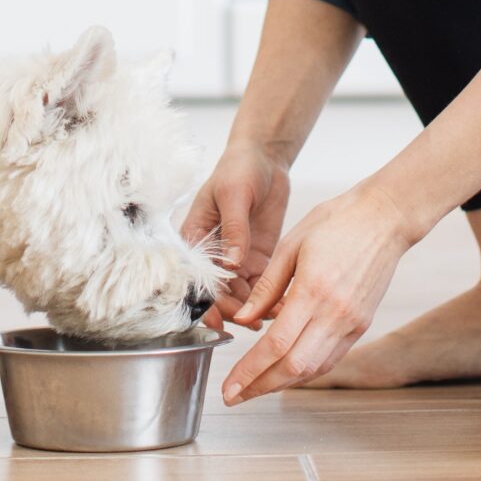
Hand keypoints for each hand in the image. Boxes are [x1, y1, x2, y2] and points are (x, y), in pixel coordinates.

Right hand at [180, 144, 290, 328]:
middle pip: (218, 294)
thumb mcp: (234, 194)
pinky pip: (261, 286)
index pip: (196, 278)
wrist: (264, 159)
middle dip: (234, 311)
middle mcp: (213, 255)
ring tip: (274, 318)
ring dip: (253, 309)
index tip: (217, 321)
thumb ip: (234, 228)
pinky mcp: (257, 260)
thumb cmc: (238, 169)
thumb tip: (232, 262)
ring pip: (240, 296)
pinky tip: (284, 306)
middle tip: (253, 321)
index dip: (205, 303)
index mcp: (196, 239)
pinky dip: (270, 298)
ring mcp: (236, 260)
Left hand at [221, 181, 414, 404]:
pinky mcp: (361, 325)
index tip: (229, 387)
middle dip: (260, 387)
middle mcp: (335, 313)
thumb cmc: (338, 222)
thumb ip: (266, 287)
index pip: (276, 345)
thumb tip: (244, 320)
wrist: (386, 218)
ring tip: (255, 387)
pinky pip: (330, 358)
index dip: (249, 371)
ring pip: (313, 369)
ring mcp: (352, 323)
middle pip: (294, 367)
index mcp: (313, 290)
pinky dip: (306, 371)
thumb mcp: (291, 245)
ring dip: (282, 384)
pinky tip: (287, 371)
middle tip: (235, 396)